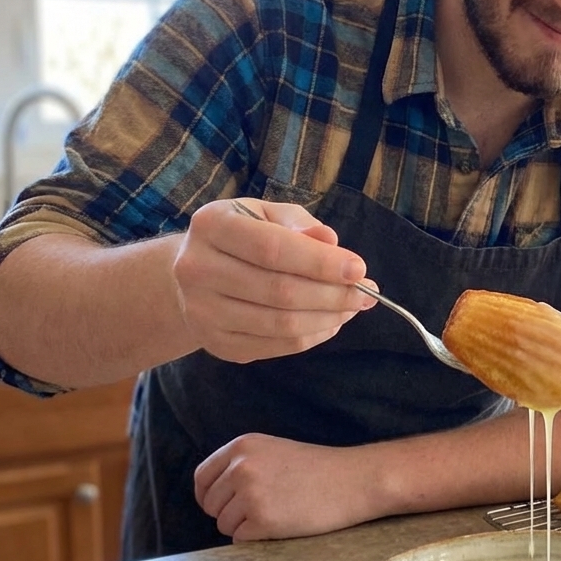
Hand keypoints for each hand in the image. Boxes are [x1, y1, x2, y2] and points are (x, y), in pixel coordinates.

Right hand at [172, 198, 376, 362]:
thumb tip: (331, 242)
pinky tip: (331, 321)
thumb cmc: (243, 236)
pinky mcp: (216, 343)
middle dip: (334, 294)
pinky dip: (313, 336)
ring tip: (354, 306)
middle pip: (280, 291)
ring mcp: (203, 312)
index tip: (359, 269)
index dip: (320, 262)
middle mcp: (197, 269)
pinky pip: (277, 346)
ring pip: (281, 324)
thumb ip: (300, 224)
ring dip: (329, 317)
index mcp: (212, 226)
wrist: (192, 274)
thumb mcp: (267, 214)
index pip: (273, 248)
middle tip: (368, 293)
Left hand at [194, 433, 380, 540]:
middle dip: (229, 513)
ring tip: (276, 515)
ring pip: (224, 525)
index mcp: (242, 446)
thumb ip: (242, 464)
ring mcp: (251, 494)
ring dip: (244, 526)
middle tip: (261, 510)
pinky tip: (281, 526)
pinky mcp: (263, 520)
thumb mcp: (274, 450)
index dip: (208, 495)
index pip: (202, 477)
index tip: (221, 505)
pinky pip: (241, 539)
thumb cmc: (319, 468)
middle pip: (211, 505)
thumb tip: (211, 494)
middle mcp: (241, 467)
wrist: (354, 480)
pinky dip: (256, 539)